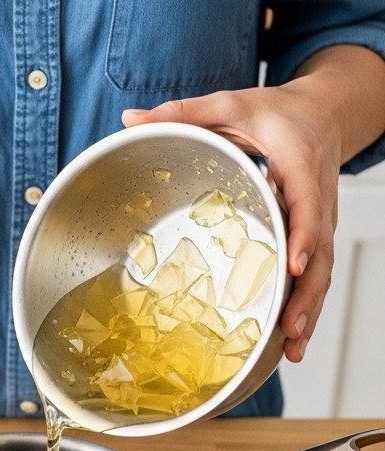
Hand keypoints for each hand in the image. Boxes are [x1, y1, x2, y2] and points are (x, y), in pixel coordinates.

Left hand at [121, 82, 341, 362]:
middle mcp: (317, 196)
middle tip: (290, 326)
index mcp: (298, 163)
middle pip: (319, 251)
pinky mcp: (316, 234)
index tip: (293, 265)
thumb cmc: (276, 113)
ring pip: (322, 269)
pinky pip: (316, 272)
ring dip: (310, 308)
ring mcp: (321, 220)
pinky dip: (307, 304)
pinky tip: (293, 336)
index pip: (306, 203)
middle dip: (306, 291)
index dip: (303, 235)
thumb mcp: (229, 105)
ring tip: (293, 345)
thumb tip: (129, 118)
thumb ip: (182, 112)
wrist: (321, 114)